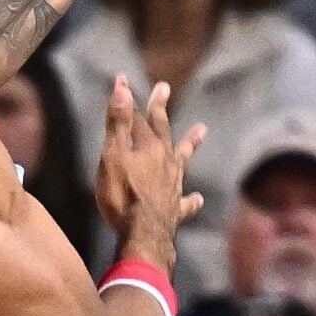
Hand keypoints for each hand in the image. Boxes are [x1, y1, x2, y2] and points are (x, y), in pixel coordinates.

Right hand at [93, 78, 204, 263]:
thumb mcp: (113, 156)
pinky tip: (197, 198)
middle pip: (163, 131)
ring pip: (183, 160)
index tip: (123, 79)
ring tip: (202, 130)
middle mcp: (165, 162)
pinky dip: (191, 200)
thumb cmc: (123, 196)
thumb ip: (118, 124)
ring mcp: (173, 186)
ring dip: (190, 144)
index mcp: (149, 148)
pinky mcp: (175, 210)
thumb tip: (123, 89)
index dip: (128, 98)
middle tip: (164, 87)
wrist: (144, 235)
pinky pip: (185, 202)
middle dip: (160, 109)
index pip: (136, 117)